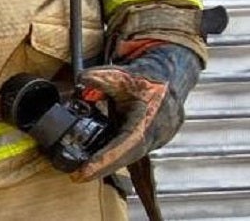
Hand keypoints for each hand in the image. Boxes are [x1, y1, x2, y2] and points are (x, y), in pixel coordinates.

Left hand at [71, 43, 201, 180]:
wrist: (172, 77)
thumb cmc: (151, 77)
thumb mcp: (123, 74)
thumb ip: (100, 77)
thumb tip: (81, 79)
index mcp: (148, 122)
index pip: (123, 148)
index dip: (103, 162)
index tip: (83, 174)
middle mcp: (154, 137)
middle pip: (125, 158)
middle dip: (101, 167)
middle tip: (77, 174)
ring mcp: (156, 141)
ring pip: (129, 156)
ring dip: (108, 162)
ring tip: (84, 168)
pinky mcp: (152, 141)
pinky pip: (132, 151)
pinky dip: (115, 153)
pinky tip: (99, 155)